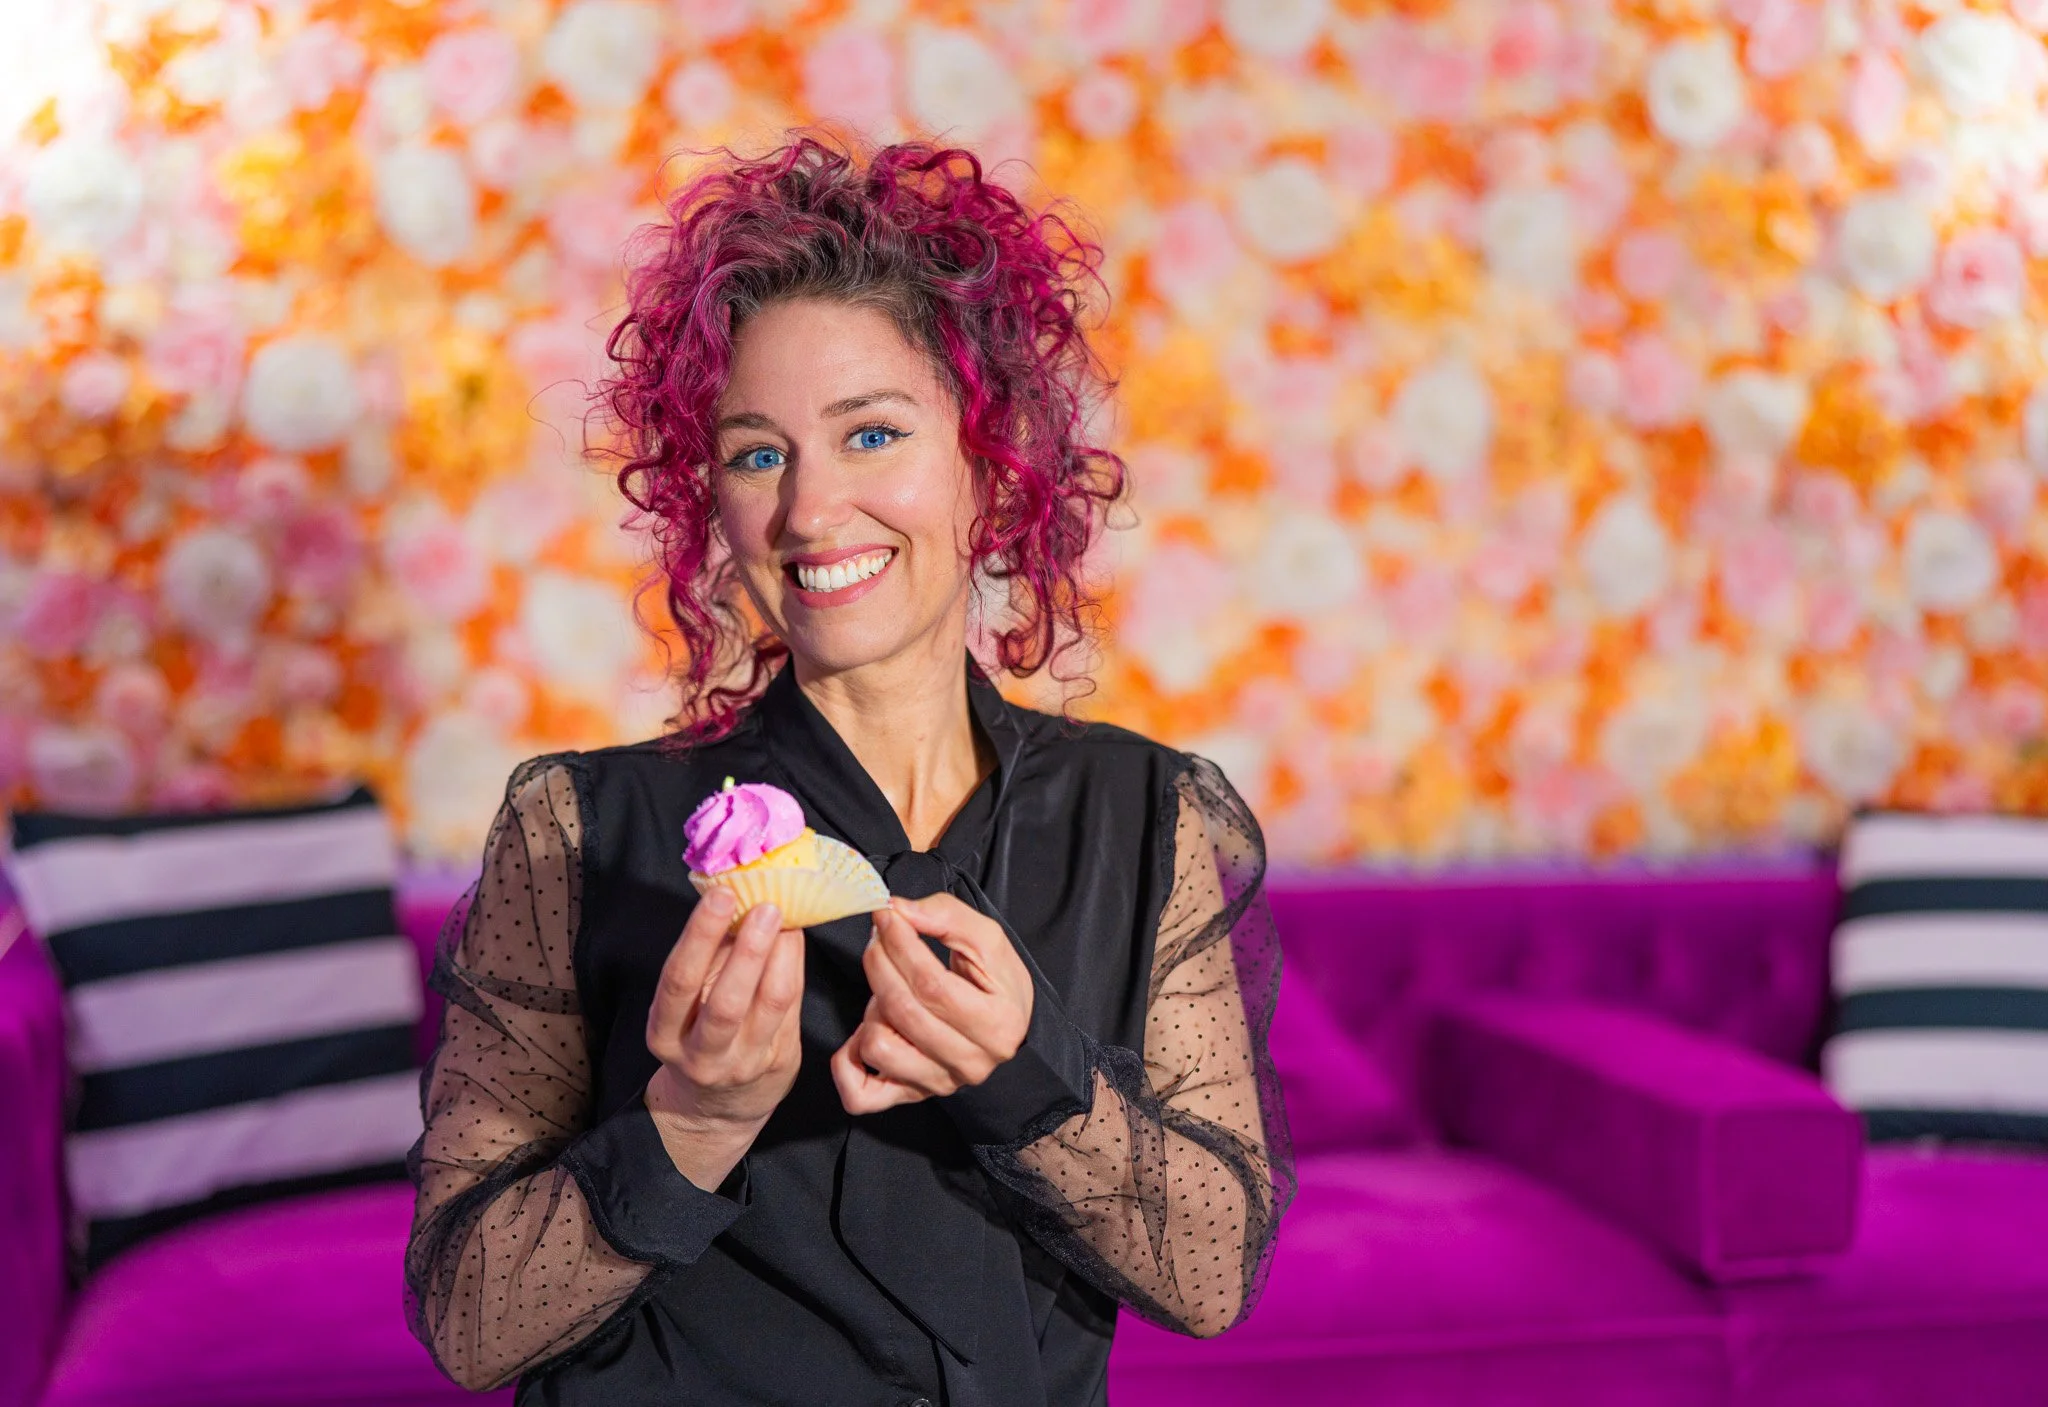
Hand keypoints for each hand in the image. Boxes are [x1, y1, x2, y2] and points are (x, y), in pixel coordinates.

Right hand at [643, 890, 804, 1187]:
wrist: (718, 1104)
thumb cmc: (700, 1031)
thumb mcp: (688, 1002)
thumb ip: (708, 957)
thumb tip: (735, 895)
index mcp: (665, 1033)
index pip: (679, 982)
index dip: (699, 936)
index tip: (721, 895)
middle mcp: (701, 1055)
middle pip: (726, 1002)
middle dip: (748, 950)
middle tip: (766, 905)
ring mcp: (744, 1063)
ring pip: (769, 1004)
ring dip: (782, 954)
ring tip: (787, 916)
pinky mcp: (779, 1063)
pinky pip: (792, 1007)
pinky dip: (796, 966)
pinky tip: (795, 938)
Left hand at [830, 892, 1033, 1115]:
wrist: (1006, 1029)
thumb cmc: (996, 986)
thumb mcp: (988, 941)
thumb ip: (947, 916)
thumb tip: (899, 910)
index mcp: (996, 1024)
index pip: (932, 984)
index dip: (900, 945)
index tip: (885, 915)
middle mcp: (968, 1062)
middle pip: (901, 1010)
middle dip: (879, 962)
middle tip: (878, 938)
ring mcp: (937, 1084)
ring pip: (877, 1045)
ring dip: (872, 1007)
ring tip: (889, 991)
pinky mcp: (909, 1096)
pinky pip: (860, 1093)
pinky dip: (848, 1062)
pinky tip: (864, 1031)